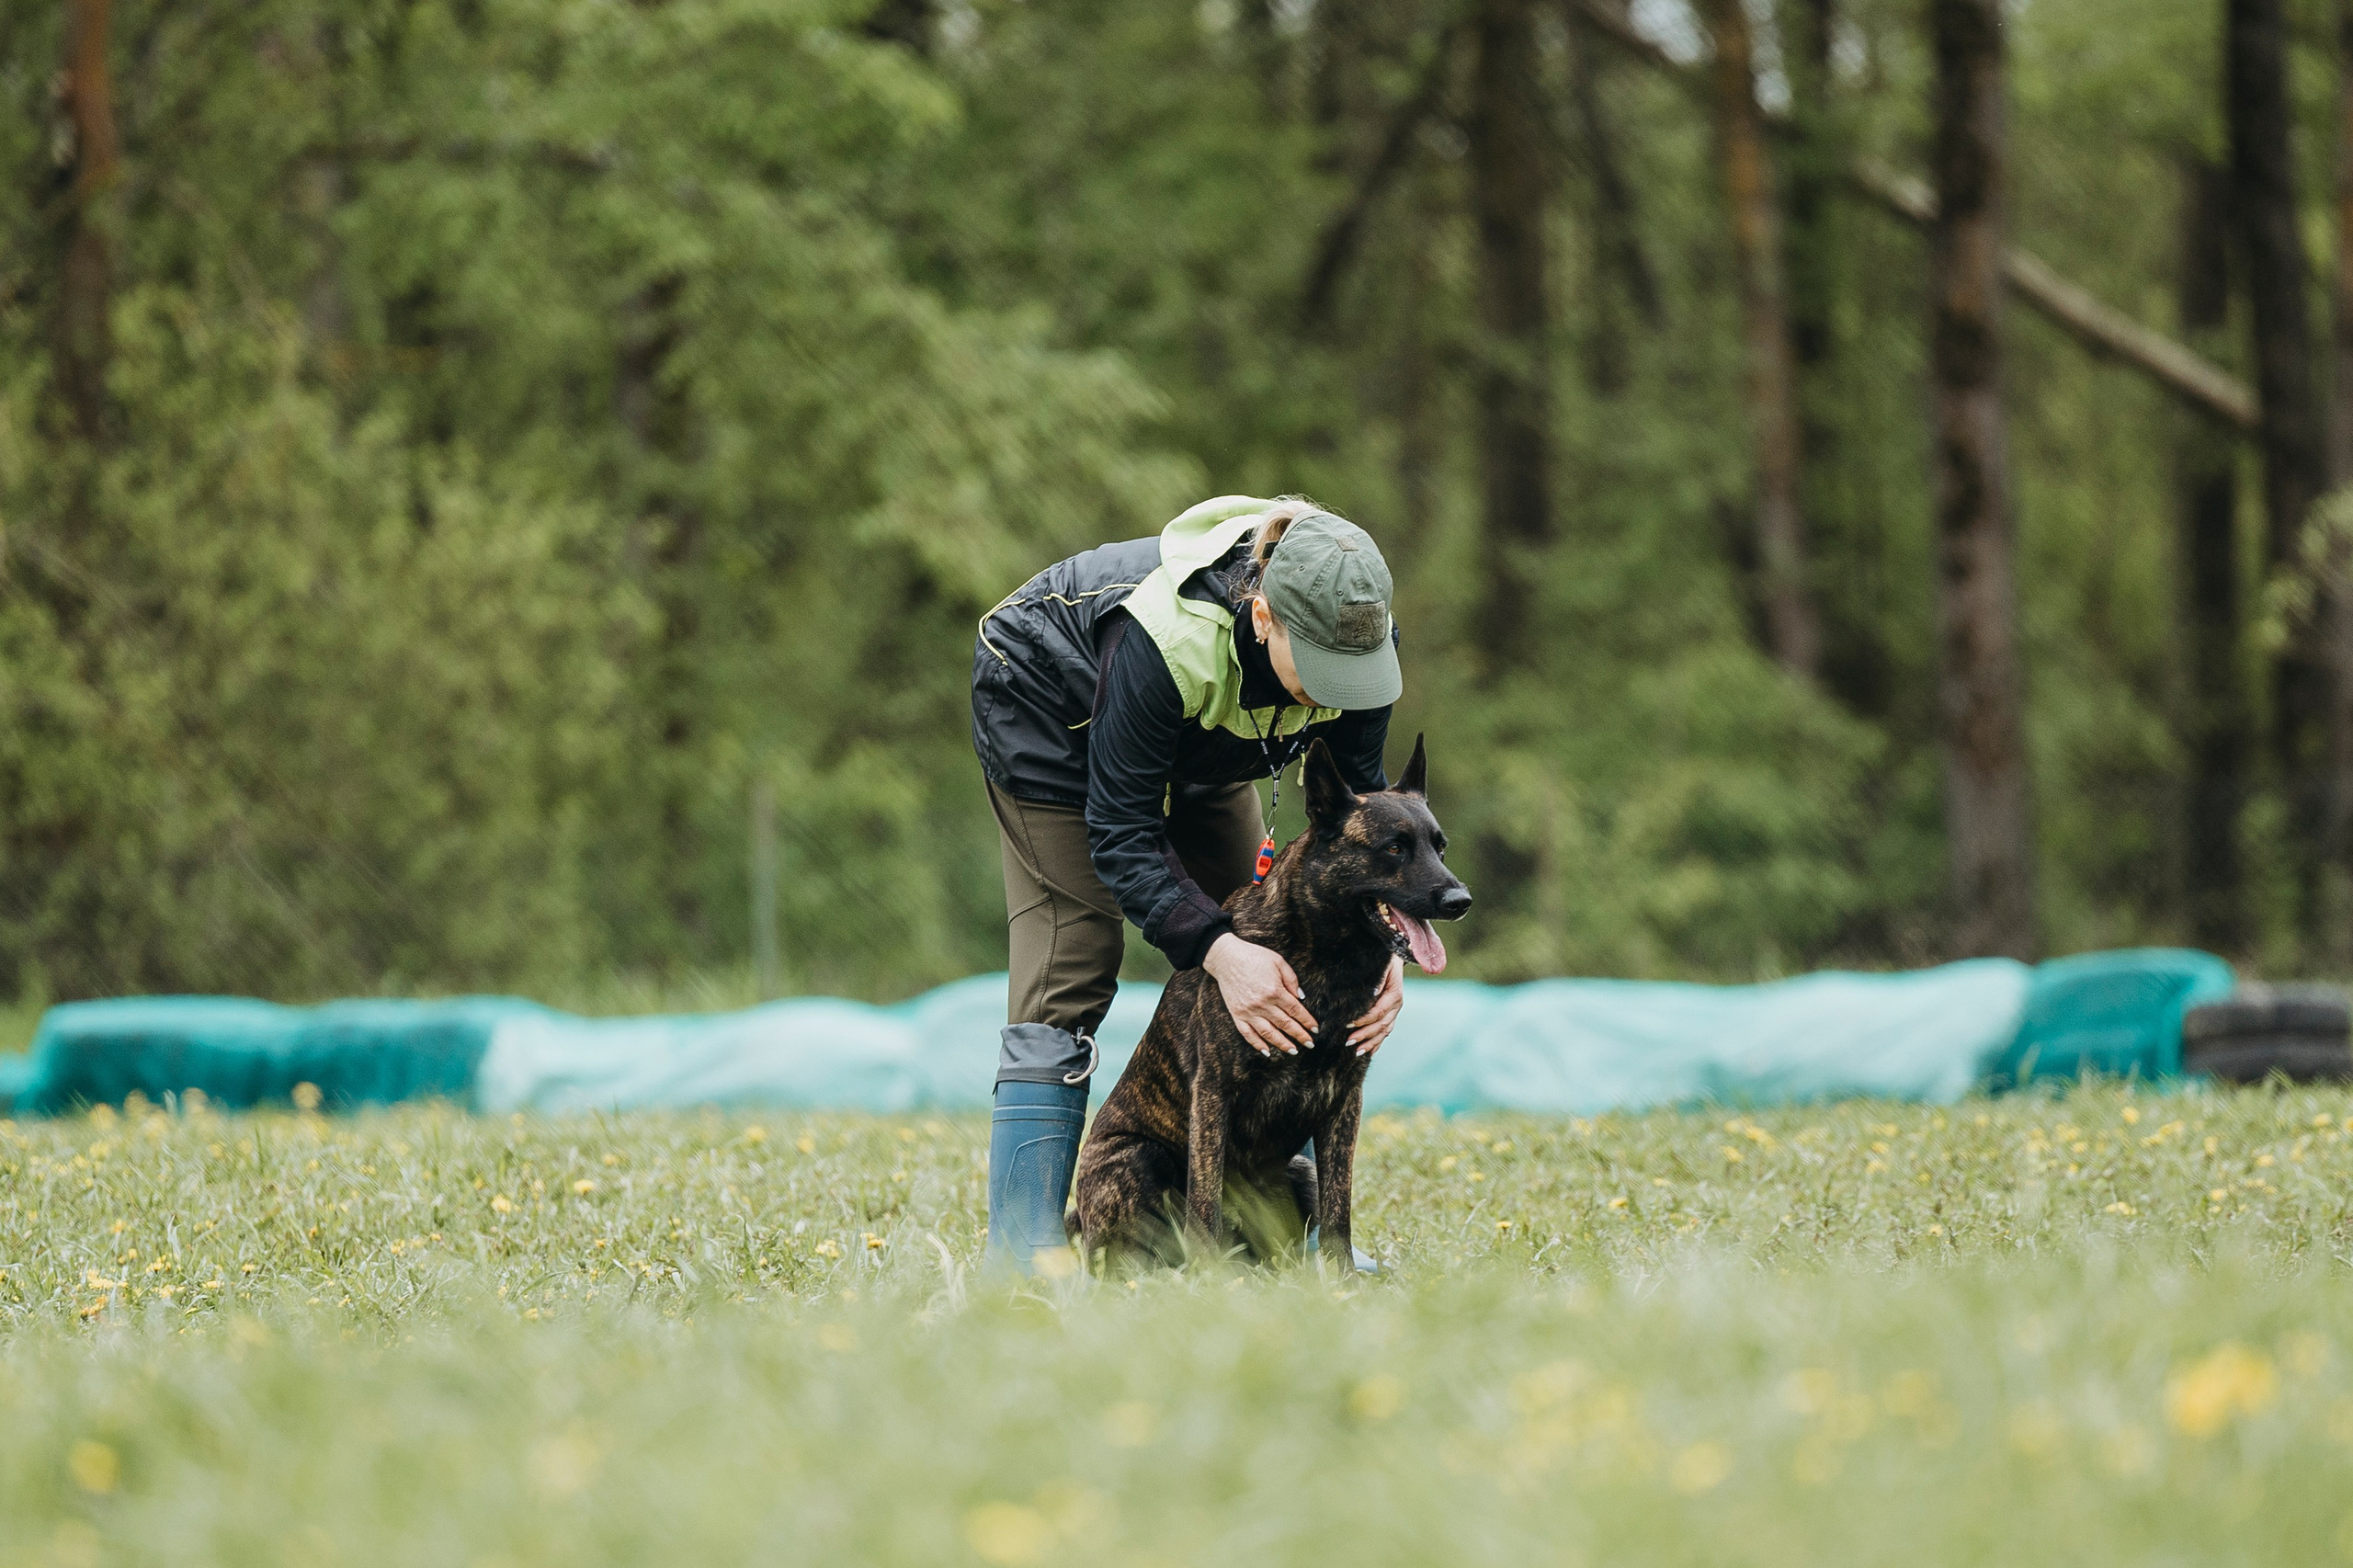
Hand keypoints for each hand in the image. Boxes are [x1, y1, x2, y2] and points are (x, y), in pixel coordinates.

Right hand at [1203, 933, 1318, 1056]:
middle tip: (1310, 1044)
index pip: (1295, 1010)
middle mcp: (1262, 1004)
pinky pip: (1248, 1034)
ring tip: (1293, 1051)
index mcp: (1275, 990)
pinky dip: (1257, 1044)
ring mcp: (1248, 1011)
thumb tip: (1301, 997)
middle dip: (1300, 1035)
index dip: (1307, 1021)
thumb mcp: (1278, 961)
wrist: (1226, 957)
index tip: (1315, 1029)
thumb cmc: (1254, 956)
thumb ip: (1291, 980)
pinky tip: (1267, 1051)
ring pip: (1268, 1033)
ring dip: (1282, 1044)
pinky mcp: (1236, 1014)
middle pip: (1285, 1024)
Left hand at [1348, 956, 1403, 1055]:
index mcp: (1394, 994)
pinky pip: (1386, 1031)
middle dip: (1364, 1035)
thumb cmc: (1383, 960)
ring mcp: (1395, 1011)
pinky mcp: (1391, 1014)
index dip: (1364, 1020)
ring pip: (1384, 1031)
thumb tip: (1372, 993)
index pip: (1378, 1012)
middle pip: (1381, 1025)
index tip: (1348, 1025)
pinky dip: (1377, 1042)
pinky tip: (1369, 1052)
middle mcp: (1396, 1005)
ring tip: (1357, 1052)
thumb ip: (1378, 979)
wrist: (1392, 957)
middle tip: (1348, 1042)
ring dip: (1370, 1042)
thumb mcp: (1382, 966)